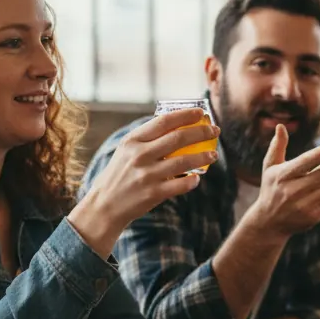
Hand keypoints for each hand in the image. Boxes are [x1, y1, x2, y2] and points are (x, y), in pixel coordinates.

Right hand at [70, 107, 219, 254]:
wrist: (105, 205)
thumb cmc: (120, 174)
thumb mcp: (126, 151)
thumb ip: (147, 139)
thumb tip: (177, 124)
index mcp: (133, 141)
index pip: (163, 121)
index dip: (185, 115)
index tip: (201, 113)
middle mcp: (139, 155)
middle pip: (178, 138)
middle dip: (201, 132)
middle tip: (214, 131)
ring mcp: (146, 175)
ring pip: (183, 161)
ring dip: (203, 156)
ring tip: (213, 155)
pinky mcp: (153, 193)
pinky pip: (180, 185)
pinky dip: (192, 181)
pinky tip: (197, 178)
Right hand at [242, 125, 319, 238]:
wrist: (268, 222)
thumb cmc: (271, 188)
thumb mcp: (269, 167)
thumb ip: (277, 146)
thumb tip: (281, 125)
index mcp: (281, 176)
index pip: (302, 164)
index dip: (318, 155)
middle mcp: (291, 192)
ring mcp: (302, 206)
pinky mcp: (311, 218)